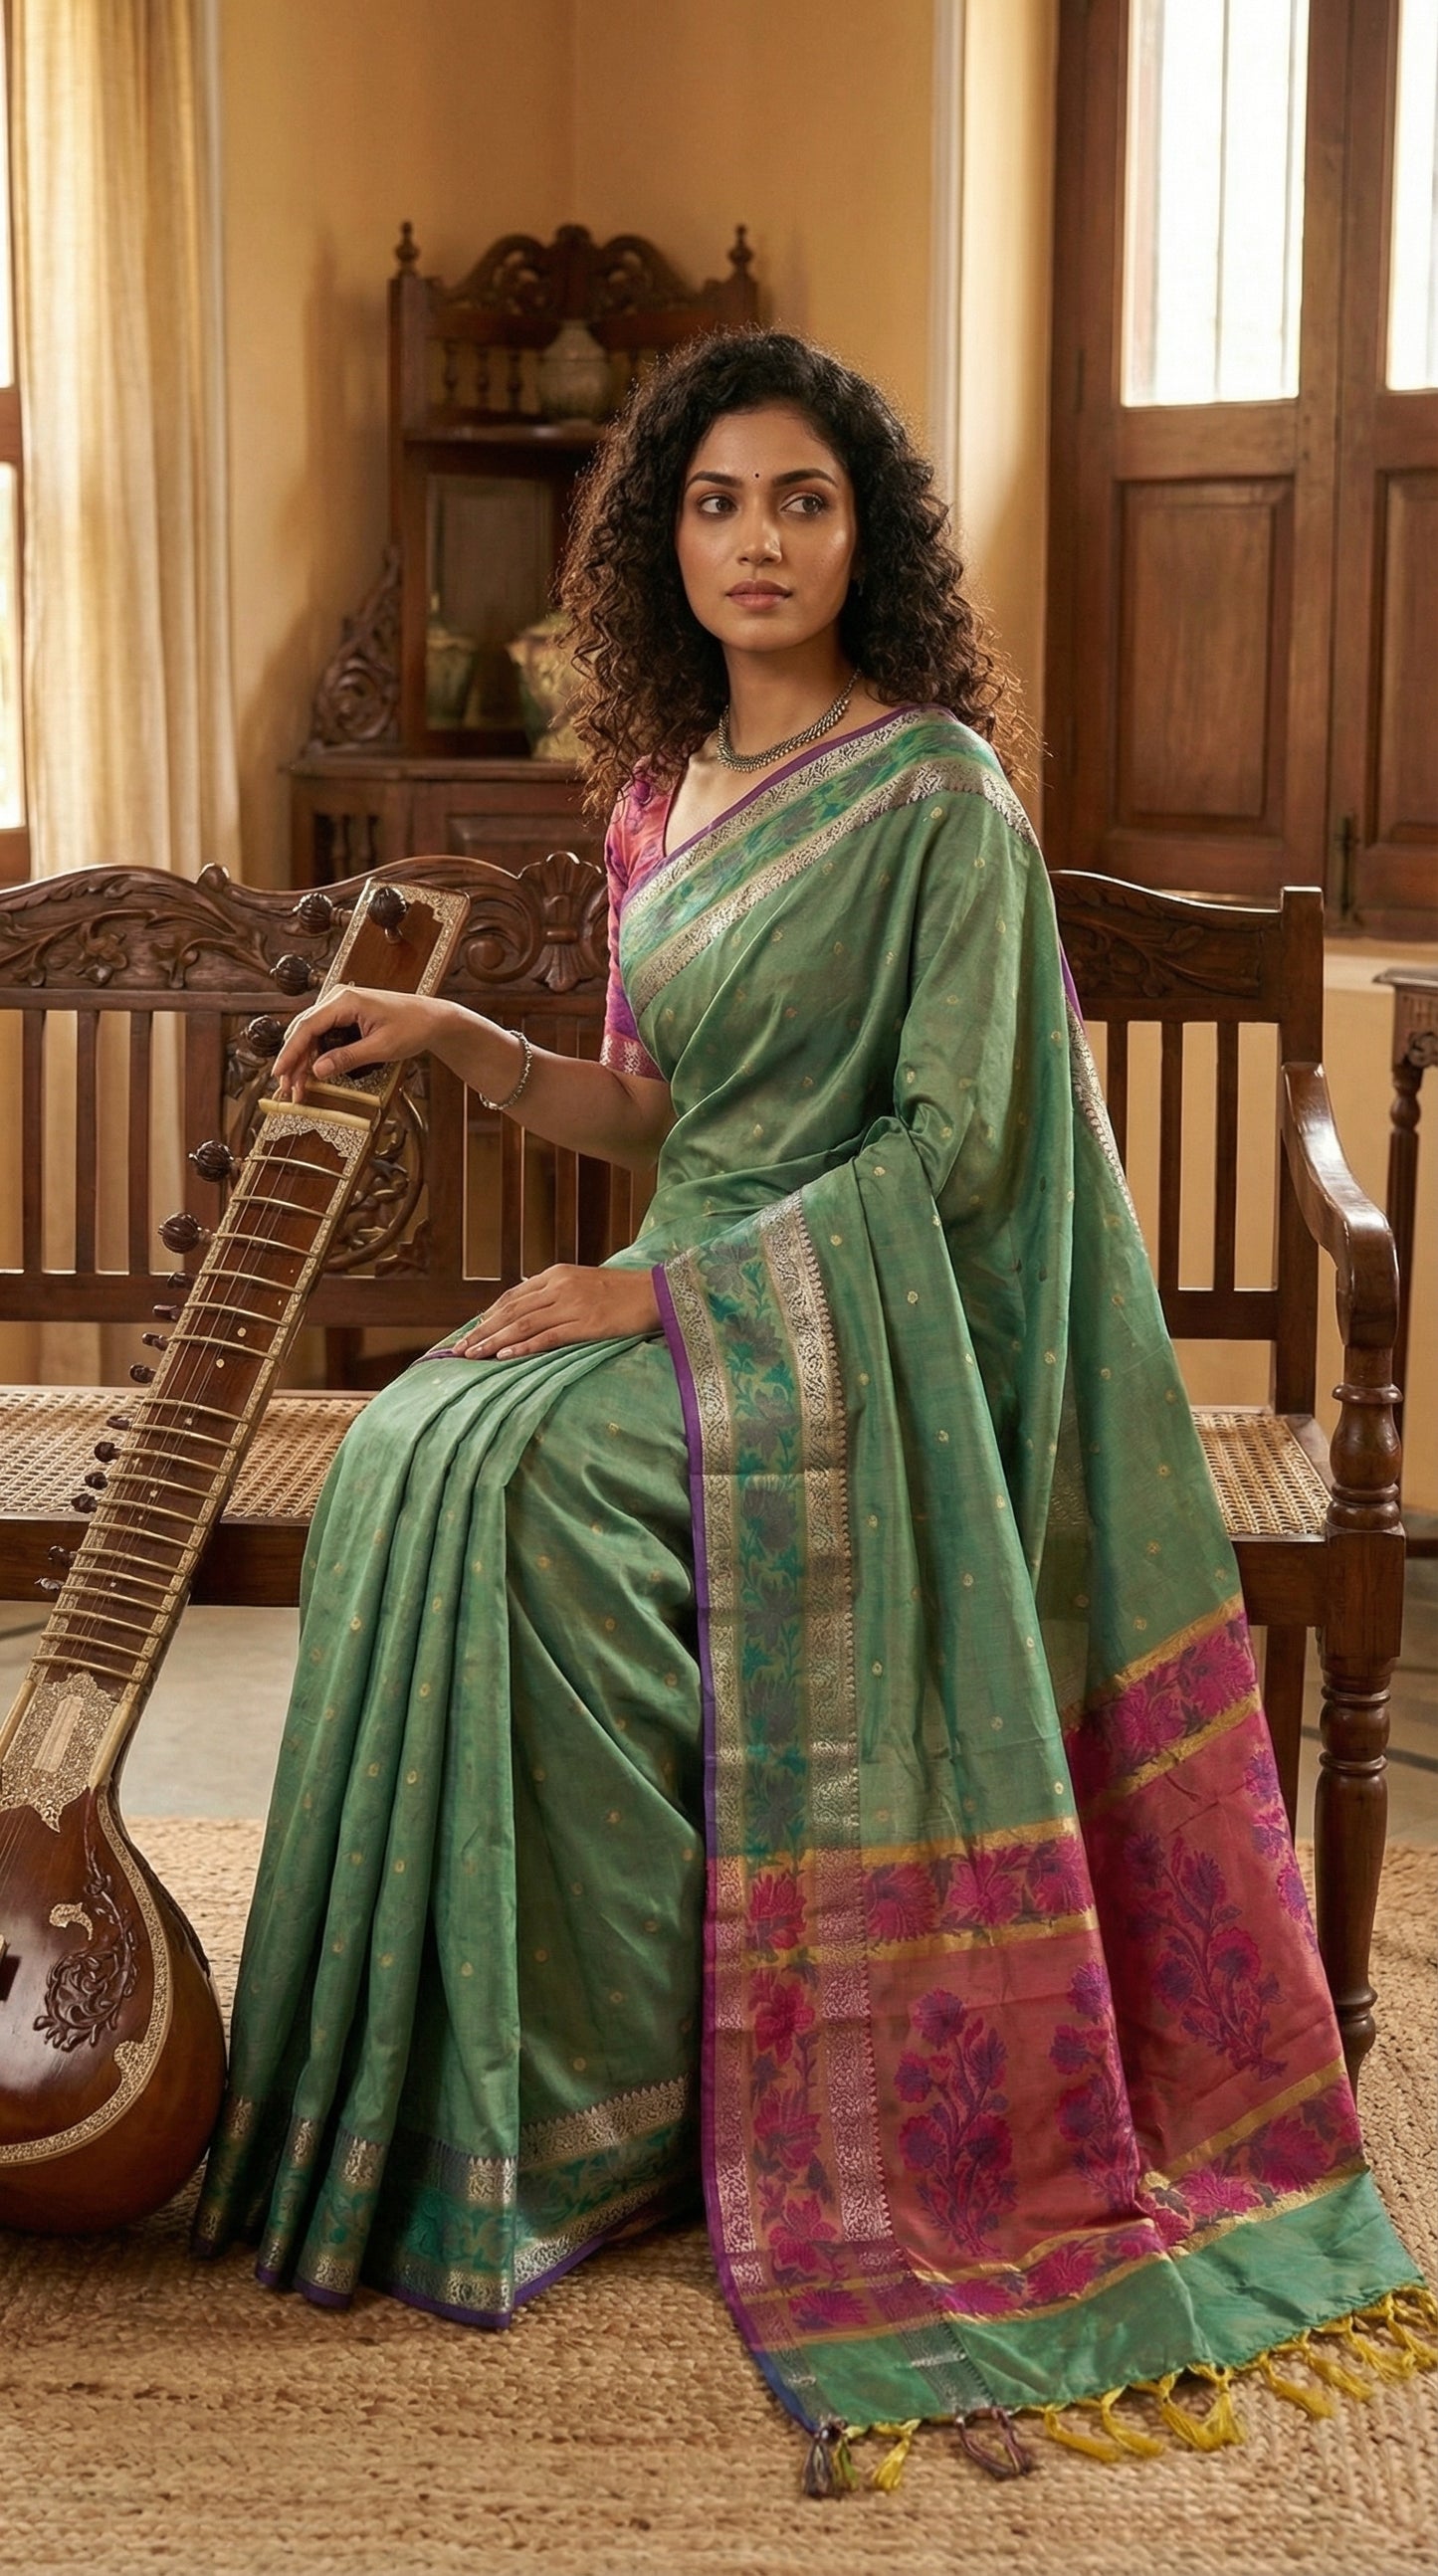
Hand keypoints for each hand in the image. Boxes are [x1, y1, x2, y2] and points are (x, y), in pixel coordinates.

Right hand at [271, 987, 456, 1099]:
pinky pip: (322, 1035)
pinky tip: (311, 1073)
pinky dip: (314, 1054)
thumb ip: (348, 1058)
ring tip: (296, 1087)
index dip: (290, 1052)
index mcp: (345, 1001)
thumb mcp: (381, 1048)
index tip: (279, 1072)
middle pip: (303, 1030)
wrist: (432, 1018)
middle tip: (286, 1088)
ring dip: (302, 1060)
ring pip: (310, 1034)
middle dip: (293, 1061)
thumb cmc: (413, 1027)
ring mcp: (340, 1006)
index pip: (307, 1026)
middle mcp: (338, 999)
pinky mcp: (345, 1015)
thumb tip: (317, 1070)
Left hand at [448, 1265, 660, 1359]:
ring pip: (523, 1325)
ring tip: (473, 1357)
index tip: (470, 1333)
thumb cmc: (622, 1291)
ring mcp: (572, 1305)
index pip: (512, 1297)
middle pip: (510, 1311)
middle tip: (459, 1351)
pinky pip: (548, 1337)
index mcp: (556, 1275)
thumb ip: (555, 1292)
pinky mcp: (586, 1324)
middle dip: (482, 1332)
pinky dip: (524, 1347)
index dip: (488, 1316)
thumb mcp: (583, 1282)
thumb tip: (528, 1303)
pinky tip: (505, 1356)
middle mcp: (559, 1287)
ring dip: (494, 1342)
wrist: (658, 1293)